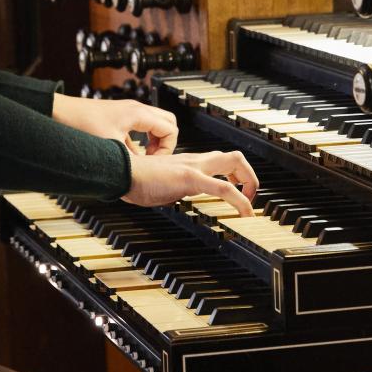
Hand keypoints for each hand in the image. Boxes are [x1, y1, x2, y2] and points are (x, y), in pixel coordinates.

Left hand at [52, 93, 178, 154]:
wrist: (59, 113)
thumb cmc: (80, 124)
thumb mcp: (110, 149)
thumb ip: (131, 162)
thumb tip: (142, 176)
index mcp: (138, 114)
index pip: (171, 130)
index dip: (166, 150)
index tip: (154, 162)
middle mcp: (136, 110)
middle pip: (168, 123)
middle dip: (165, 144)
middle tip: (153, 159)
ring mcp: (128, 112)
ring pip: (155, 125)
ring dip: (153, 142)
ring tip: (142, 158)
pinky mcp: (119, 117)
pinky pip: (140, 128)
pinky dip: (140, 141)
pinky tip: (127, 154)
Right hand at [123, 150, 258, 216]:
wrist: (121, 172)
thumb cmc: (134, 180)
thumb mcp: (160, 186)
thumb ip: (171, 190)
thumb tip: (173, 198)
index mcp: (188, 163)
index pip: (219, 162)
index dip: (234, 176)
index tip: (237, 192)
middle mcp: (194, 161)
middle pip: (234, 157)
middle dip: (249, 177)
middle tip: (250, 196)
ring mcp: (193, 167)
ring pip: (234, 162)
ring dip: (249, 183)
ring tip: (250, 205)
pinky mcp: (190, 177)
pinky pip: (223, 188)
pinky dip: (240, 201)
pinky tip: (245, 214)